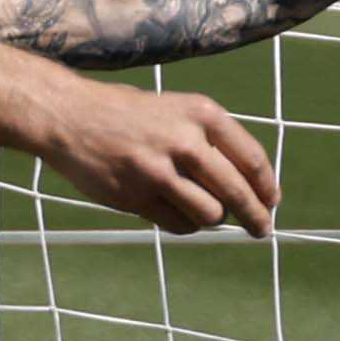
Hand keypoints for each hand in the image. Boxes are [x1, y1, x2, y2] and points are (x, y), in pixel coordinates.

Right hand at [28, 76, 280, 236]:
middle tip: (262, 230)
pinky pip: (178, 224)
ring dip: (212, 218)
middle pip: (237, 192)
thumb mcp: (175, 110)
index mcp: (201, 113)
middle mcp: (184, 140)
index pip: (251, 159)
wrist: (67, 115)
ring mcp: (158, 170)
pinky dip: (185, 224)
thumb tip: (249, 185)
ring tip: (202, 210)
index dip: (266, 187)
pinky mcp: (136, 195)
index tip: (272, 202)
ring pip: (210, 214)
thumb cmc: (126, 114)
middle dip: (256, 217)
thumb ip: (209, 141)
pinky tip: (177, 213)